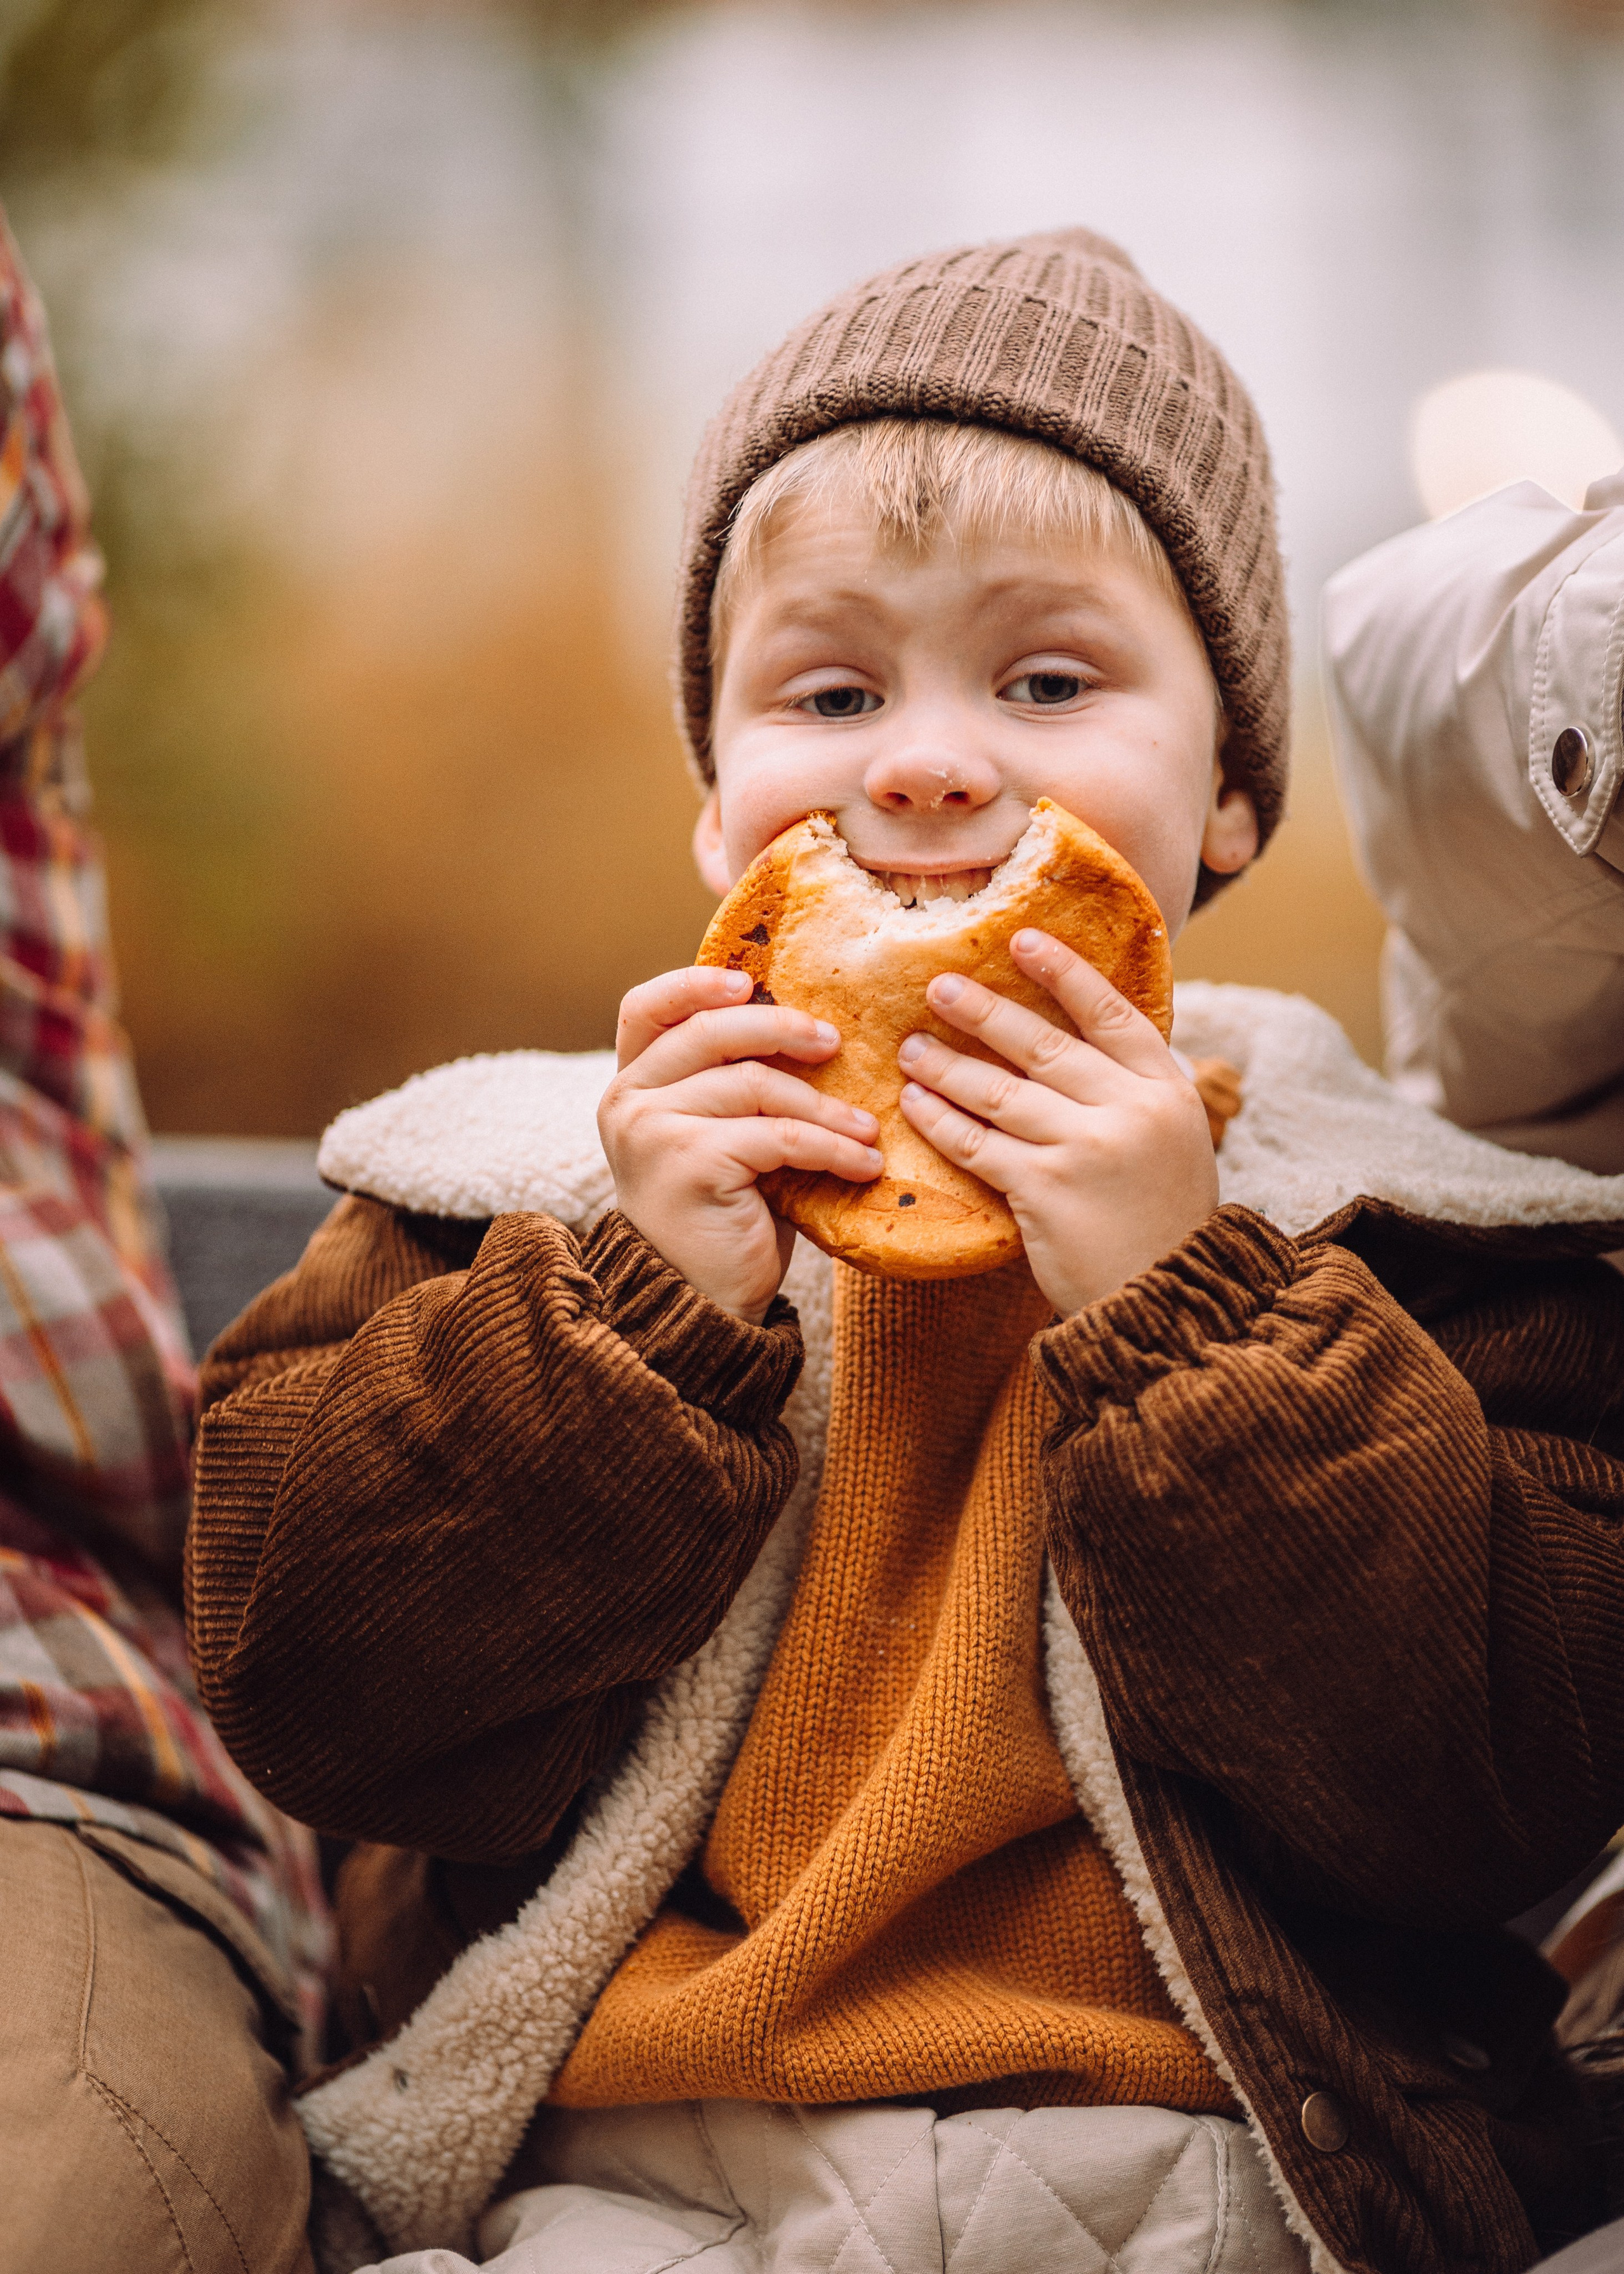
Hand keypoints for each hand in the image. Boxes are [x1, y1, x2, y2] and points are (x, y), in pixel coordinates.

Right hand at [599, 965, 882, 1323]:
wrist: (700, 1303)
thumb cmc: (721, 1218)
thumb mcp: (720, 1138)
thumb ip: (733, 1085)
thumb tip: (807, 1027)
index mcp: (631, 1086)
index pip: (646, 1008)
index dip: (694, 983)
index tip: (750, 982)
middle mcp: (629, 1102)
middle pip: (711, 1033)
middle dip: (781, 1028)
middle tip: (834, 1042)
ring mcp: (653, 1131)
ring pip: (756, 1087)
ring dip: (825, 1107)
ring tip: (868, 1130)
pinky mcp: (690, 1163)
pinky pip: (778, 1135)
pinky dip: (831, 1147)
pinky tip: (864, 1164)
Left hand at [895, 929, 1217, 1316]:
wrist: (1167, 1299)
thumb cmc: (1163, 1216)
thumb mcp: (1173, 1139)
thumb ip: (1132, 1089)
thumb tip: (1083, 1033)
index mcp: (1166, 1090)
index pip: (1110, 1013)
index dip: (1065, 973)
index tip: (1022, 940)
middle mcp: (1128, 1110)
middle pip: (1044, 1045)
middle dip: (984, 1012)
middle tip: (938, 986)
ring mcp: (1084, 1149)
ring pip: (999, 1092)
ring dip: (947, 1065)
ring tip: (910, 1047)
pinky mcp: (1043, 1191)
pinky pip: (976, 1144)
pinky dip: (940, 1120)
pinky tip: (913, 1103)